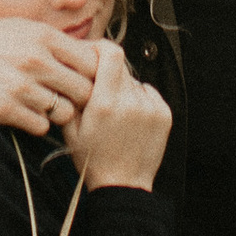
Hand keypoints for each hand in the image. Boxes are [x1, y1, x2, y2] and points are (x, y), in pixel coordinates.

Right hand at [0, 16, 100, 133]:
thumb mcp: (22, 29)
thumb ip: (55, 43)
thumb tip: (92, 56)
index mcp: (44, 36)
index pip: (91, 62)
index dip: (93, 74)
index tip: (85, 80)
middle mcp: (35, 60)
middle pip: (84, 90)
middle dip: (81, 97)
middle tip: (69, 98)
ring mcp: (20, 86)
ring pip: (65, 112)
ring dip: (59, 112)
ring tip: (45, 104)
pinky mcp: (4, 109)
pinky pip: (42, 126)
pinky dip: (38, 123)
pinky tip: (27, 112)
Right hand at [64, 36, 170, 191]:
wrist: (123, 186)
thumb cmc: (94, 160)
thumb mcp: (71, 129)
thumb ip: (73, 95)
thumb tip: (76, 68)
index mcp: (105, 103)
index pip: (112, 53)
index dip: (101, 49)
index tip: (93, 56)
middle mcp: (131, 102)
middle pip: (121, 66)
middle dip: (108, 74)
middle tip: (100, 91)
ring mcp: (151, 108)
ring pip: (134, 81)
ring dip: (123, 89)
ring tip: (116, 113)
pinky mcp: (164, 114)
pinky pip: (149, 92)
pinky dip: (139, 99)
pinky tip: (130, 118)